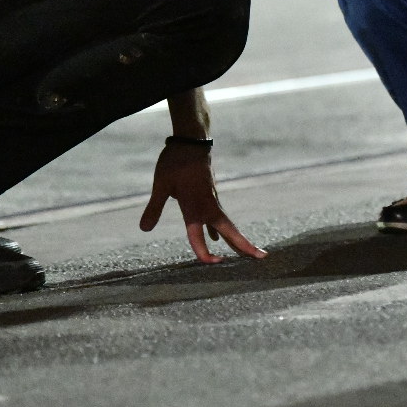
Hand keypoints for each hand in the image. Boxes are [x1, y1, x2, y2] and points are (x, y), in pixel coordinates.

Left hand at [139, 141, 267, 263]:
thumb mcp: (161, 185)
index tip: (215, 264)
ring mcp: (212, 201)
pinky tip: (216, 238)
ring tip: (248, 255)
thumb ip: (154, 208)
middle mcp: (208, 207)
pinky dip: (223, 230)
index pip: (199, 236)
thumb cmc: (175, 163)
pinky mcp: (211, 196)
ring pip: (227, 226)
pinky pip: (220, 218)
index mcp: (195, 207)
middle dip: (244, 245)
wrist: (191, 142)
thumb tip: (144, 229)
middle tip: (262, 258)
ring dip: (238, 240)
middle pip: (229, 231)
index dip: (205, 253)